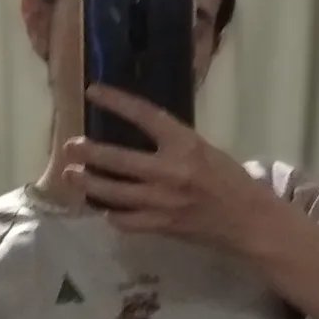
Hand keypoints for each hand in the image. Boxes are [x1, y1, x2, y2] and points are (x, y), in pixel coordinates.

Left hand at [63, 84, 279, 250]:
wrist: (249, 221)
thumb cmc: (231, 181)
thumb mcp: (205, 150)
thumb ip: (173, 144)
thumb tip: (139, 134)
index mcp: (186, 145)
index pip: (144, 115)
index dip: (116, 102)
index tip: (92, 91)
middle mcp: (171, 172)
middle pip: (118, 160)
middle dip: (89, 152)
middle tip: (69, 146)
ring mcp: (163, 202)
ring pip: (114, 193)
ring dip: (88, 184)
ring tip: (71, 175)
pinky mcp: (161, 226)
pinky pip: (125, 221)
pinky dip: (110, 214)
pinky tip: (102, 208)